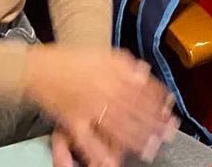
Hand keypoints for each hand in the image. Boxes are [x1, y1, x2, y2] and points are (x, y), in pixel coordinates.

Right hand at [26, 45, 176, 166]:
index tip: (170, 111)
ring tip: (150, 149)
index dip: (158, 103)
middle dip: (153, 124)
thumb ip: (126, 64)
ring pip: (116, 127)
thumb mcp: (104, 55)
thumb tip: (145, 73)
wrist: (42, 66)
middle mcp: (104, 91)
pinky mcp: (72, 122)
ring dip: (136, 140)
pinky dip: (100, 153)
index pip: (142, 90)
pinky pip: (88, 141)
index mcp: (113, 74)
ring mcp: (88, 108)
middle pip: (134, 111)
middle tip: (168, 135)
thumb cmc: (74, 61)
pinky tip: (113, 162)